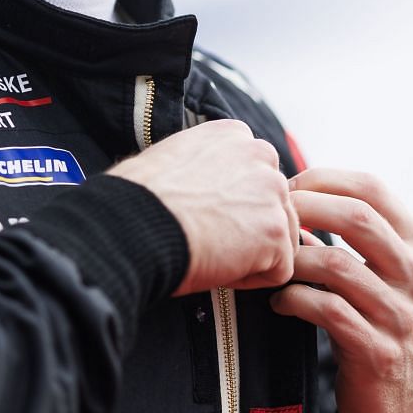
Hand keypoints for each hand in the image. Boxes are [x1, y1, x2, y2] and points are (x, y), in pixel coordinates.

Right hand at [109, 119, 297, 294]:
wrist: (133, 225)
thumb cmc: (138, 199)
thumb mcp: (173, 158)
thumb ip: (207, 165)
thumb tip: (212, 188)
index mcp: (233, 134)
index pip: (254, 175)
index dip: (231, 204)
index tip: (202, 215)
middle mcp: (260, 153)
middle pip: (272, 204)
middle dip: (247, 228)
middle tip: (208, 239)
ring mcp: (273, 192)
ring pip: (278, 236)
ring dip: (251, 253)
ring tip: (210, 252)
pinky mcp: (275, 231)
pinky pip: (278, 269)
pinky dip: (250, 279)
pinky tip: (218, 268)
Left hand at [270, 169, 412, 412]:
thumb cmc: (389, 327)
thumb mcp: (392, 277)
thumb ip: (358, 240)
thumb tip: (296, 201)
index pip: (373, 189)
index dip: (323, 180)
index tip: (288, 189)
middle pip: (356, 217)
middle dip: (304, 209)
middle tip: (272, 219)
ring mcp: (402, 316)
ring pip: (336, 264)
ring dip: (293, 260)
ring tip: (273, 267)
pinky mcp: (378, 352)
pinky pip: (327, 310)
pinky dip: (293, 299)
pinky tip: (279, 301)